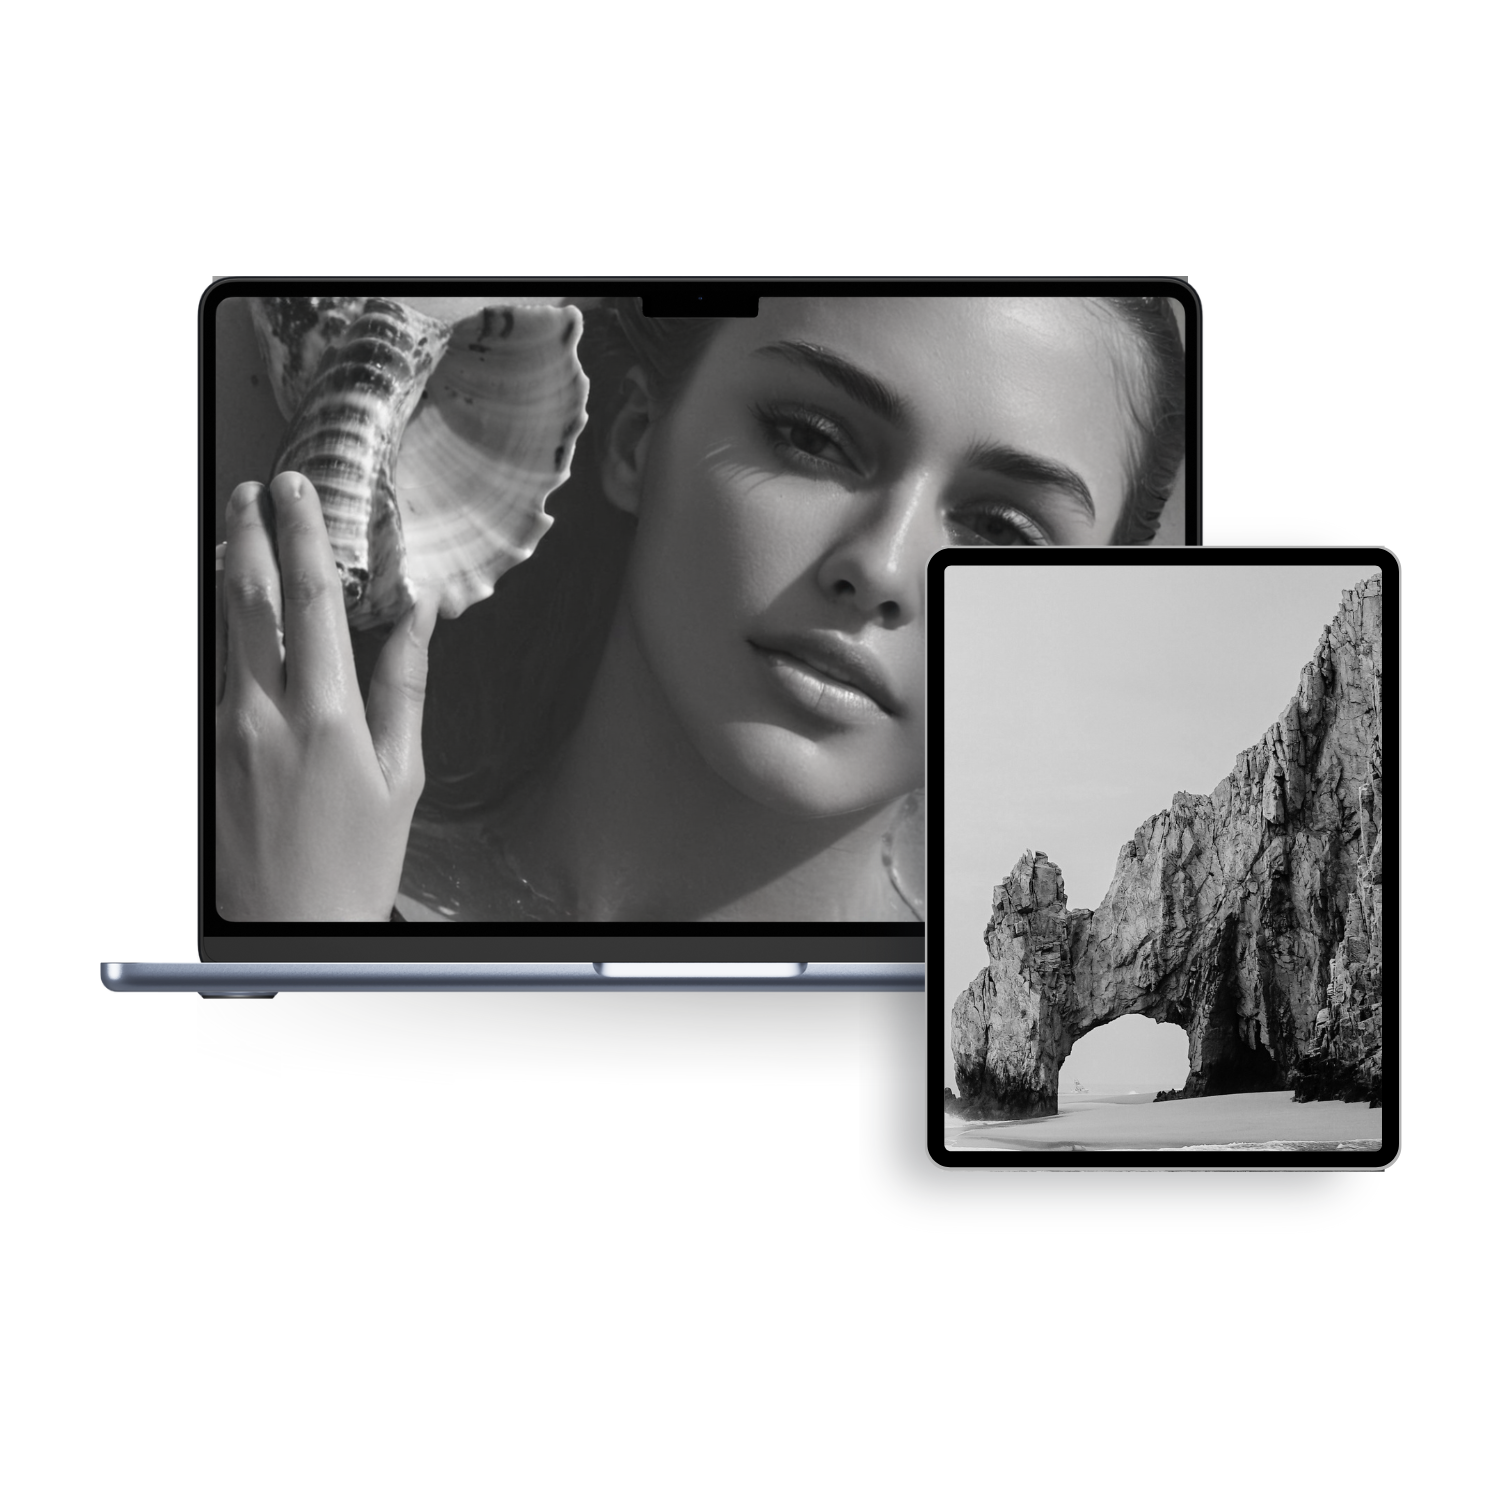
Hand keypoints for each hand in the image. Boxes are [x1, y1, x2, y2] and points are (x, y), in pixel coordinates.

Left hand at [215, 471, 437, 919]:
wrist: (287, 933)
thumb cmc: (356, 862)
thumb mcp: (400, 775)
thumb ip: (405, 686)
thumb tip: (422, 616)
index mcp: (327, 718)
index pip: (311, 602)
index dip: (304, 536)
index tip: (297, 490)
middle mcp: (265, 715)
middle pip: (247, 601)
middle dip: (247, 534)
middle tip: (250, 490)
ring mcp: (225, 732)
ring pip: (220, 632)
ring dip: (226, 573)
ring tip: (233, 529)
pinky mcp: (204, 752)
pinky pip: (211, 672)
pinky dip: (218, 629)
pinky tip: (226, 606)